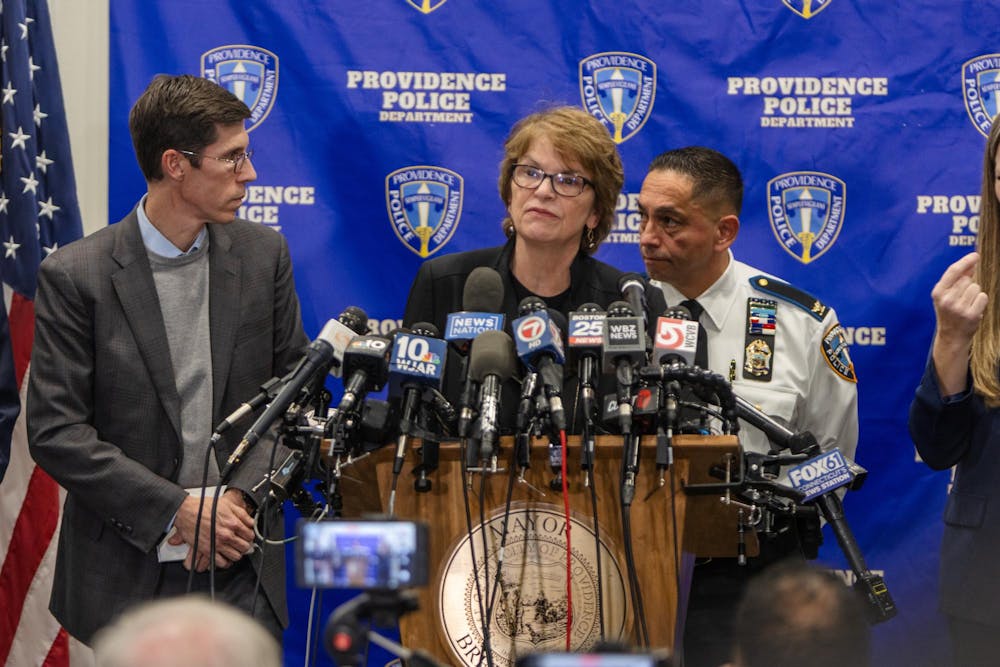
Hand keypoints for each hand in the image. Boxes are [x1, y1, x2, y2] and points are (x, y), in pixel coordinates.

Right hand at [170, 489, 254, 571]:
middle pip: (245, 547)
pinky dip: (225, 562)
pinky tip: (225, 557)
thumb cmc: (205, 507)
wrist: (187, 511)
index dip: (250, 536)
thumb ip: (242, 514)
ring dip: (237, 553)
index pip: (250, 535)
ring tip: (234, 550)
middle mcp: (227, 535)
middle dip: (245, 545)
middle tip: (242, 543)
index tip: (247, 536)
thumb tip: (252, 522)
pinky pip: (222, 563)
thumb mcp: (228, 505)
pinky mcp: (208, 551)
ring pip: (236, 556)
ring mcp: (218, 544)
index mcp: (233, 523)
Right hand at [931, 252, 988, 394]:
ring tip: (967, 304)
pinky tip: (973, 308)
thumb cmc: (949, 312)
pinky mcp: (971, 315)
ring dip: (975, 294)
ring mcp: (959, 308)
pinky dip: (981, 301)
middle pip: (967, 280)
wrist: (951, 336)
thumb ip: (957, 279)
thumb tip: (971, 264)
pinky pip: (983, 297)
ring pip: (976, 287)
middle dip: (968, 285)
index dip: (966, 261)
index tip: (976, 255)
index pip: (953, 271)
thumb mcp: (946, 295)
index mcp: (938, 292)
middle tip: (962, 298)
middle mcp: (947, 299)